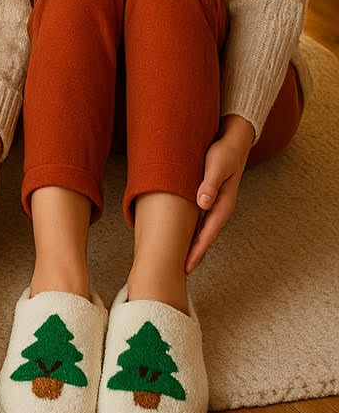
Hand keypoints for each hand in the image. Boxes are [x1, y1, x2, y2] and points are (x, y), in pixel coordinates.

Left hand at [186, 114, 255, 272]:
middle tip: (180, 273)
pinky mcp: (207, 196)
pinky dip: (190, 228)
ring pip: (201, 228)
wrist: (233, 139)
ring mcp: (214, 203)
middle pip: (204, 236)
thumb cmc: (224, 151)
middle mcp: (219, 207)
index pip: (208, 233)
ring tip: (178, 259)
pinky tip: (181, 234)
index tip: (186, 267)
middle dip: (193, 254)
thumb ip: (210, 183)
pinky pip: (198, 217)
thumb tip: (203, 203)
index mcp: (223, 203)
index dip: (197, 251)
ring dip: (191, 243)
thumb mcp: (217, 165)